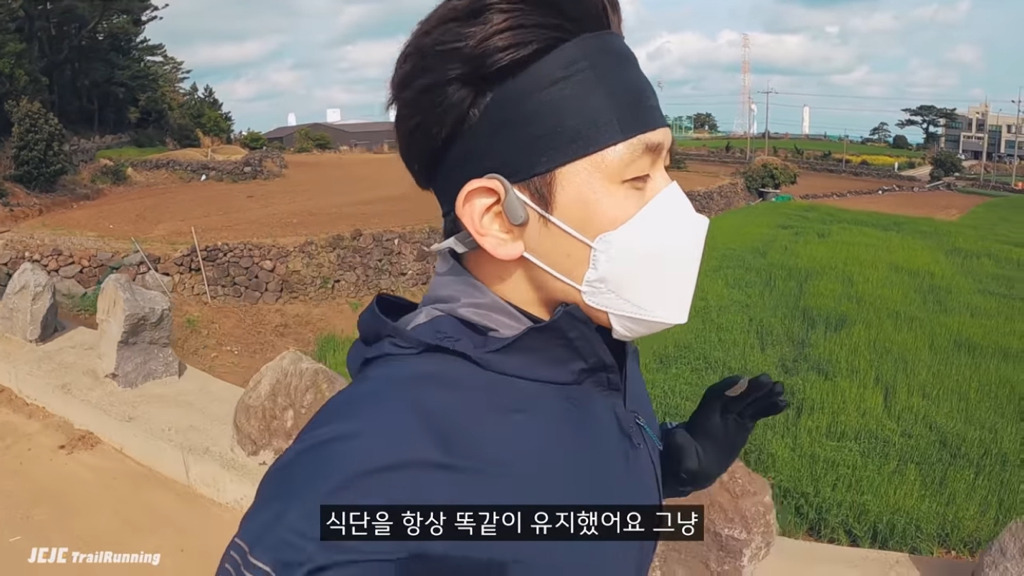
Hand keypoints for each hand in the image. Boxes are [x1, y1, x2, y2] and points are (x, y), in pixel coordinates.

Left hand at [661, 374, 787, 495]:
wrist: (697, 466)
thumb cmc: (685, 461)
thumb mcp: (679, 456)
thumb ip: (678, 446)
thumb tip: (676, 436)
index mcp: (702, 416)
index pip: (713, 396)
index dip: (725, 388)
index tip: (738, 380)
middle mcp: (718, 412)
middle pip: (735, 396)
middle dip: (749, 388)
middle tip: (766, 380)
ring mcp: (732, 416)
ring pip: (749, 402)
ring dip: (764, 394)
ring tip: (780, 387)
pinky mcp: (743, 423)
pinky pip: (757, 413)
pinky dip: (769, 407)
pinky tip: (784, 402)